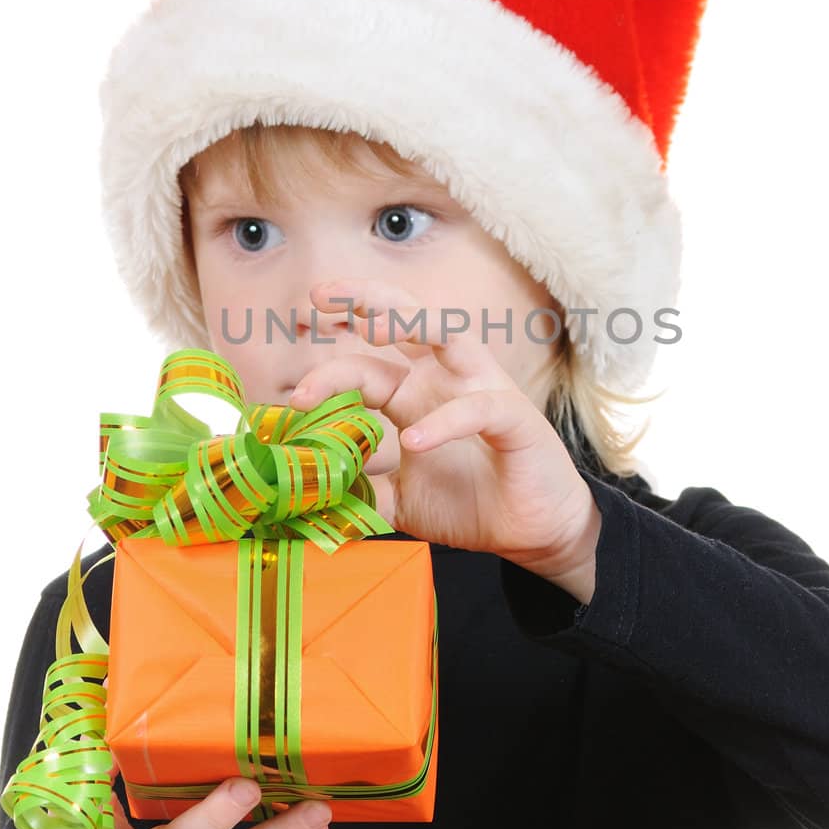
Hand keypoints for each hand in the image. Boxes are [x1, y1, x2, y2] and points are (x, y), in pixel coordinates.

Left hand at [287, 278, 602, 599]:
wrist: (530, 534)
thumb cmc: (471, 503)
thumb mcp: (401, 499)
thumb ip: (361, 491)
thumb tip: (310, 498)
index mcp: (415, 393)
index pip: (367, 363)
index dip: (330, 370)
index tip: (297, 396)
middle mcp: (446, 379)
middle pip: (405, 320)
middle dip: (363, 300)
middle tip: (320, 295)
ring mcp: (482, 391)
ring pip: (449, 333)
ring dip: (410, 322)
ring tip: (372, 327)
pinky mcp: (514, 418)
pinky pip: (478, 408)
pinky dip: (445, 421)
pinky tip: (415, 439)